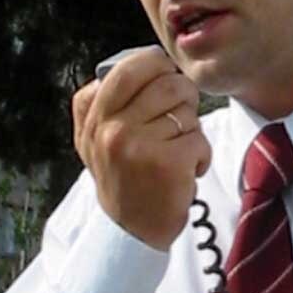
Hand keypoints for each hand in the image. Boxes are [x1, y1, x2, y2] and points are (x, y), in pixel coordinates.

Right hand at [72, 47, 211, 250]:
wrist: (131, 233)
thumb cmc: (123, 178)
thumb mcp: (95, 139)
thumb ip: (104, 100)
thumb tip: (141, 60)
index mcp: (92, 118)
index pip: (125, 69)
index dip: (154, 64)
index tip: (164, 72)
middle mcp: (110, 130)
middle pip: (166, 83)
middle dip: (183, 94)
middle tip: (182, 111)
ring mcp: (137, 146)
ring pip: (186, 111)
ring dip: (191, 129)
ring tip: (177, 149)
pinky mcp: (166, 163)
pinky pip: (199, 138)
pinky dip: (201, 154)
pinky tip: (186, 171)